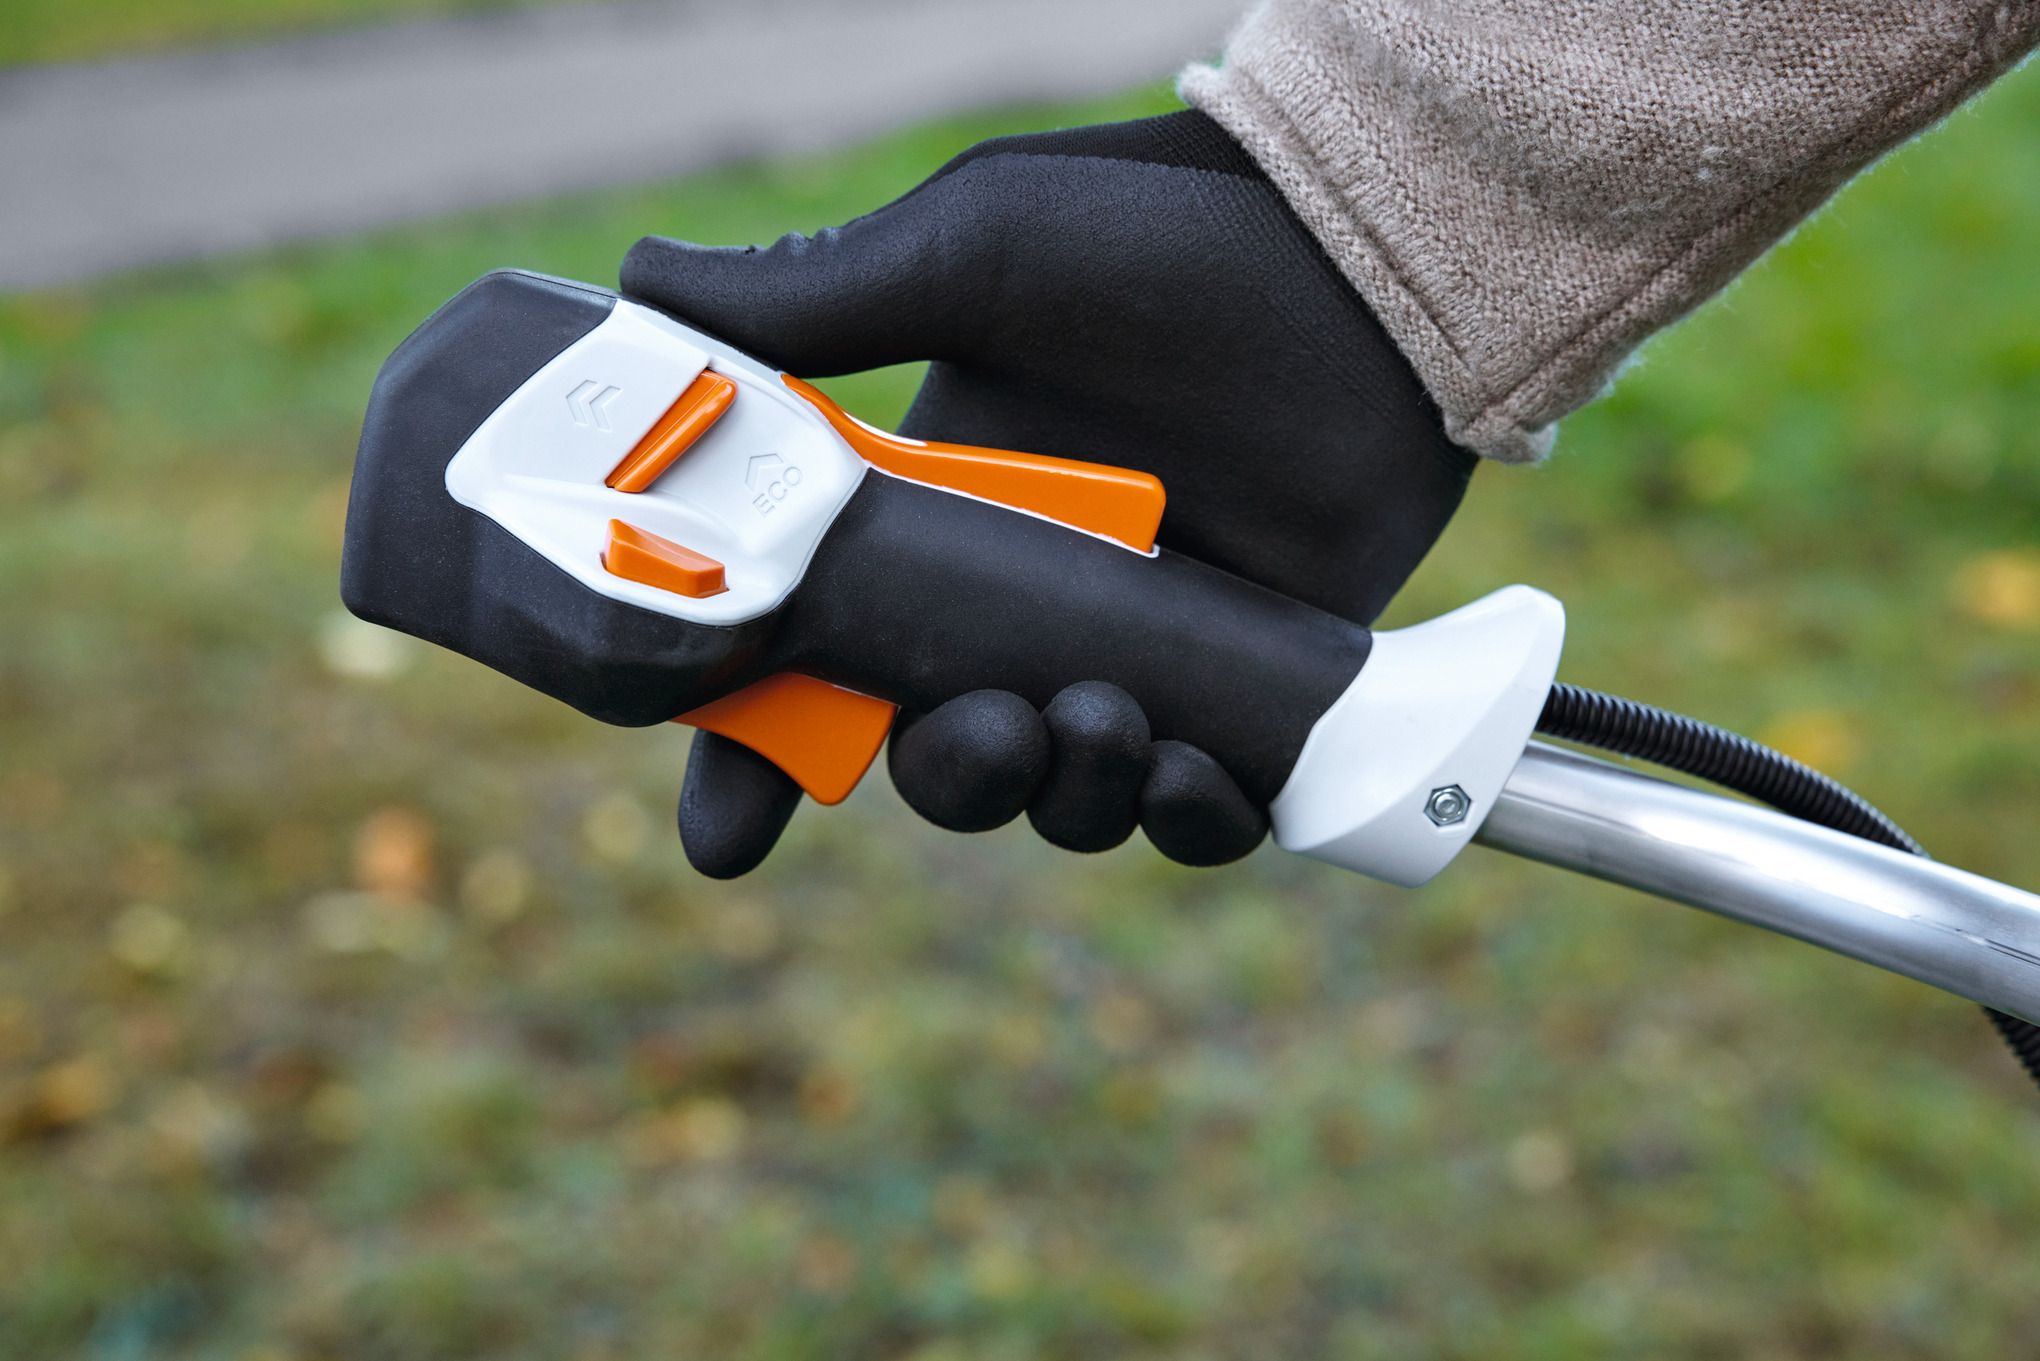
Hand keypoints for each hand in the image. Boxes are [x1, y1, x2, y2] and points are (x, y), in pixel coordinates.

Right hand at [625, 110, 1475, 874]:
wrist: (1363, 263)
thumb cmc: (1169, 243)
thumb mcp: (974, 252)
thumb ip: (818, 300)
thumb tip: (637, 280)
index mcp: (932, 518)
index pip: (816, 662)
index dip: (756, 759)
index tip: (725, 837)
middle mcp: (1025, 598)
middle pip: (938, 758)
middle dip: (949, 776)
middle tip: (993, 726)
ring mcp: (1139, 646)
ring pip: (1064, 799)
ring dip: (1069, 796)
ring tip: (1112, 721)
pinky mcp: (1254, 682)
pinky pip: (1204, 806)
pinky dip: (1194, 820)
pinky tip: (1203, 778)